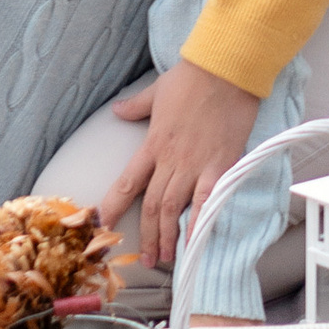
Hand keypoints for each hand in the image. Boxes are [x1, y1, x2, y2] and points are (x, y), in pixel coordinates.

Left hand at [99, 56, 260, 271]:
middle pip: (152, 204)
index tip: (104, 225)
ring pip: (175, 207)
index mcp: (152, 143)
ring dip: (168, 235)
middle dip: (147, 234)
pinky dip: (199, 222)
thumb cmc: (191, 78)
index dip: (114, 206)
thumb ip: (135, 106)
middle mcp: (170, 159)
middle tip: (146, 259)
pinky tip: (195, 242)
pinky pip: (206, 200)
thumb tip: (116, 112)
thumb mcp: (156, 92)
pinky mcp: (220, 165)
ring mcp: (194, 164)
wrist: (225, 70)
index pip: (127, 181)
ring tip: (167, 257)